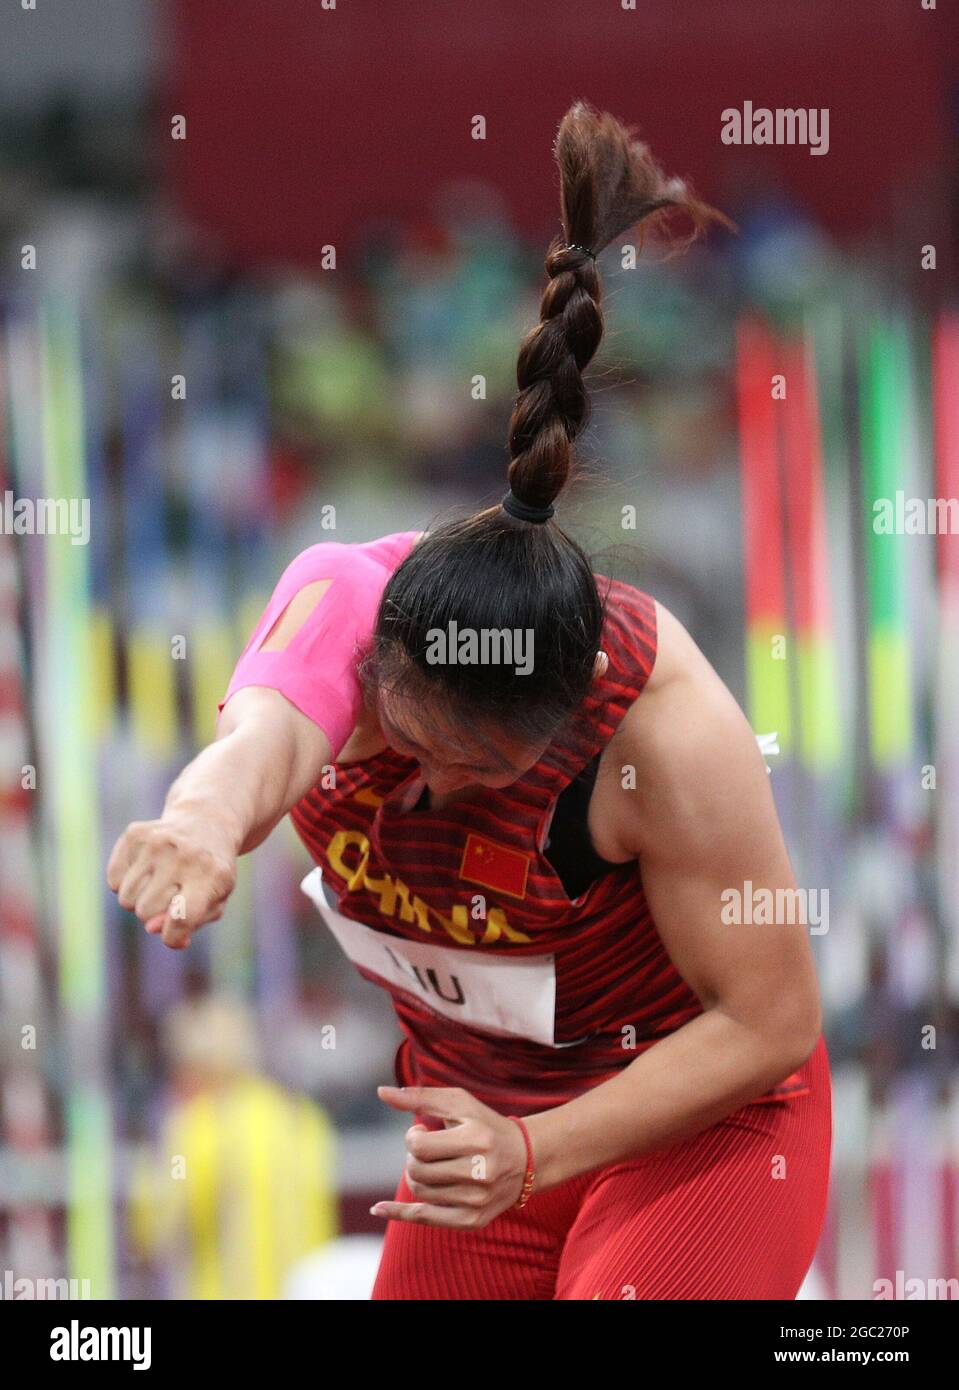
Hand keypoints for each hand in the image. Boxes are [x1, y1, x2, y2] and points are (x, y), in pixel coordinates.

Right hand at [106, 814, 237, 949]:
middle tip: (173, 895)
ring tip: (160, 882)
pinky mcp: (135, 833)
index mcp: (213, 874)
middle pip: (146, 912)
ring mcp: (157, 841)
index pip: (182, 918)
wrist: (206, 823)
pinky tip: (147, 868)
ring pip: (126, 899)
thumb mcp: (213, 900)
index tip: (174, 934)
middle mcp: (185, 855)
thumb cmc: (210, 873)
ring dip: (139, 899)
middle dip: (156, 913)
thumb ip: (190, 923)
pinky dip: (126, 882)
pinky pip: (114, 880)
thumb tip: (152, 928)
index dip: (173, 937)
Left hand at [372, 1086, 529, 1228]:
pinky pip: (424, 1219)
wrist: (526, 1159)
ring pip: (419, 1191)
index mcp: (477, 1140)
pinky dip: (399, 1213)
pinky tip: (378, 1208)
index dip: (413, 1138)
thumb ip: (420, 1097)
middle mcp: (480, 1173)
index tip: (423, 1132)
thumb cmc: (485, 1124)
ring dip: (417, 1175)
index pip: (419, 1147)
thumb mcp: (459, 1103)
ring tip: (435, 1165)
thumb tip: (381, 1092)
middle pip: (416, 1171)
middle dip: (414, 1157)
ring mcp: (477, 1201)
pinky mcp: (473, 1220)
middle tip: (430, 1149)